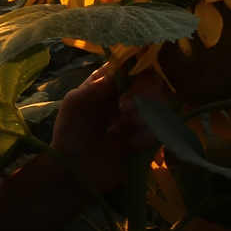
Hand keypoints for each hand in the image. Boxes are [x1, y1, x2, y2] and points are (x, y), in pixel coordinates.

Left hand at [48, 67, 167, 192]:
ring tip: (112, 134)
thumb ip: (95, 89)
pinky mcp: (151, 137)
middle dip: (140, 95)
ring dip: (136, 122)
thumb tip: (119, 73)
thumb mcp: (74, 105)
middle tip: (123, 108)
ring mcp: (144, 115)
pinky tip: (119, 149)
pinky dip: (138, 140)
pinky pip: (159, 132)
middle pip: (153, 80)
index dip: (139, 63)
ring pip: (159, 107)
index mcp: (113, 78)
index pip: (134, 61)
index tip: (133, 76)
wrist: (76, 169)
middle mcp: (132, 92)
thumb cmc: (72, 131)